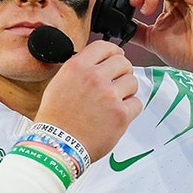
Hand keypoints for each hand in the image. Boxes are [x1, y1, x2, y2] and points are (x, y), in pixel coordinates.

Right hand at [34, 40, 141, 159]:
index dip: (114, 52)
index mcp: (78, 67)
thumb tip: (96, 63)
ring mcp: (109, 96)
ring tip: (115, 102)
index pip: (105, 47)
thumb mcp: (59, 84)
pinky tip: (117, 115)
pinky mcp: (121, 114)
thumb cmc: (55, 120)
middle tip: (118, 82)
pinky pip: (137, 103)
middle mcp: (94, 78)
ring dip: (127, 91)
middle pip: (123, 62)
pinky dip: (130, 109)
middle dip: (123, 72)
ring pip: (133, 82)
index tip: (116, 57)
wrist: (57, 146)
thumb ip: (79, 70)